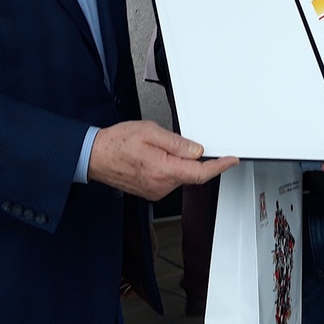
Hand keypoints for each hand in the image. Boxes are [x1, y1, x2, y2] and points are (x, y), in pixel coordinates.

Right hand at [88, 120, 238, 200]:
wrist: (94, 156)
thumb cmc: (117, 143)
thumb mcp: (149, 132)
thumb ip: (176, 143)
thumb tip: (197, 150)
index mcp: (164, 170)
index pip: (200, 172)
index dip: (219, 166)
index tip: (230, 160)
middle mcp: (161, 186)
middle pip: (190, 173)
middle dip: (190, 157)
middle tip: (171, 142)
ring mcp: (155, 191)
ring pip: (178, 176)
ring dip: (176, 162)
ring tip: (152, 148)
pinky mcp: (150, 191)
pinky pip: (167, 179)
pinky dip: (167, 167)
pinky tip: (151, 157)